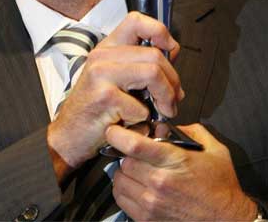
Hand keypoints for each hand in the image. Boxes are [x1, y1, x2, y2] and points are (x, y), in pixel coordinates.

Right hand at [47, 11, 181, 176]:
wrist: (69, 134)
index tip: (170, 50)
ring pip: (153, 73)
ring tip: (164, 111)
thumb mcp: (115, 77)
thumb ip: (139, 63)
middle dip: (173, 80)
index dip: (159, 31)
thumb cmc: (96, 109)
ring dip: (166, 98)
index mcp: (108, 48)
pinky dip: (144, 121)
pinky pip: (141, 106)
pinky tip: (133, 123)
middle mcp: (102, 56)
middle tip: (173, 99)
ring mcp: (101, 74)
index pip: (136, 20)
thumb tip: (171, 55)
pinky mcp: (104, 97)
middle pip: (154, 54)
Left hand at [107, 122, 256, 220]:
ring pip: (119, 181)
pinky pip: (122, 200)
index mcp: (173, 162)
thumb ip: (189, 130)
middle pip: (124, 162)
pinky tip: (135, 185)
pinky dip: (123, 190)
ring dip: (123, 172)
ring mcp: (152, 203)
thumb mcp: (213, 149)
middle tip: (133, 152)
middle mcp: (159, 183)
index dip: (118, 134)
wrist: (228, 220)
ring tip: (135, 169)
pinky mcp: (148, 219)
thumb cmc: (220, 185)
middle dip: (125, 154)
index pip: (134, 145)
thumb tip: (165, 127)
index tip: (113, 129)